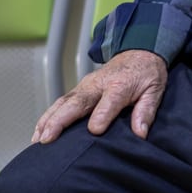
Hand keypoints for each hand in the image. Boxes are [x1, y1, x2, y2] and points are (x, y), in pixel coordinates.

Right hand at [32, 50, 167, 143]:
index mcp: (119, 85)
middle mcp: (97, 85)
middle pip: (76, 102)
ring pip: (62, 103)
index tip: (95, 131)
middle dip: (60, 120)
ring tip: (37, 140)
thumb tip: (140, 133)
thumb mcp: (154, 90)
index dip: (102, 115)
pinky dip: (47, 118)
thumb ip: (146, 111)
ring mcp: (84, 86)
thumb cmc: (146, 75)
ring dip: (48, 121)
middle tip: (48, 139)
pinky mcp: (77, 90)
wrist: (137, 52)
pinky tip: (38, 133)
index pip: (109, 101)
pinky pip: (60, 104)